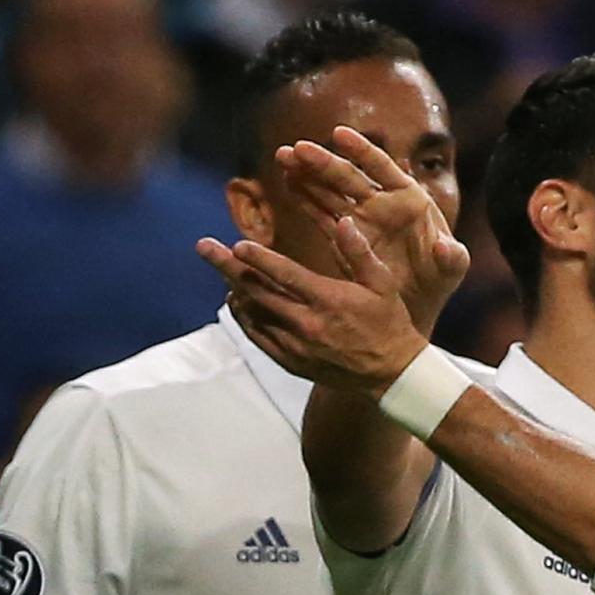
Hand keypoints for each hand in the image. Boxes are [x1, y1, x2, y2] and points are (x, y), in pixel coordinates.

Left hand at [198, 218, 426, 397]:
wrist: (390, 373)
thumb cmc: (389, 322)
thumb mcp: (383, 284)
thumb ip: (359, 252)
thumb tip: (342, 221)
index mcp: (330, 300)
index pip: (286, 276)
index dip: (259, 259)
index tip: (237, 245)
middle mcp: (307, 324)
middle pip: (258, 292)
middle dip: (227, 267)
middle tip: (204, 247)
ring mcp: (296, 345)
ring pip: (253, 314)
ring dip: (233, 290)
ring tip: (219, 270)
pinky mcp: (291, 361)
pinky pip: (257, 337)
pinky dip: (244, 317)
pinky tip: (236, 302)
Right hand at [277, 125, 469, 330]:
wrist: (418, 305)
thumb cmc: (439, 282)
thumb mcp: (451, 271)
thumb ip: (452, 258)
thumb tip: (443, 246)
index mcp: (409, 200)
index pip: (384, 168)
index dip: (362, 150)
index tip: (338, 134)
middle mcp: (382, 203)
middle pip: (349, 176)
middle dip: (323, 162)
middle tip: (297, 149)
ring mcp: (360, 218)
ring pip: (329, 190)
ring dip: (306, 174)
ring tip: (283, 157)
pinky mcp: (344, 237)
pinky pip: (321, 213)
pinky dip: (304, 197)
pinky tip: (287, 181)